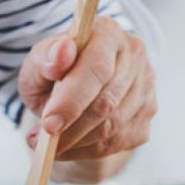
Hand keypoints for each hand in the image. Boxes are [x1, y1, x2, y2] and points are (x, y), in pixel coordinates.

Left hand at [18, 17, 155, 166]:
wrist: (73, 88)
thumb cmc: (54, 73)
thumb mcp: (38, 64)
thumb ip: (44, 59)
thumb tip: (61, 56)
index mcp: (107, 33)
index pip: (97, 69)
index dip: (72, 100)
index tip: (49, 124)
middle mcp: (134, 56)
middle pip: (107, 102)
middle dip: (71, 129)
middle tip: (41, 142)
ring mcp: (145, 86)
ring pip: (113, 127)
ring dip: (77, 143)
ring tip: (50, 146)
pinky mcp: (146, 114)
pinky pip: (117, 143)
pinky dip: (88, 151)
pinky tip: (69, 148)